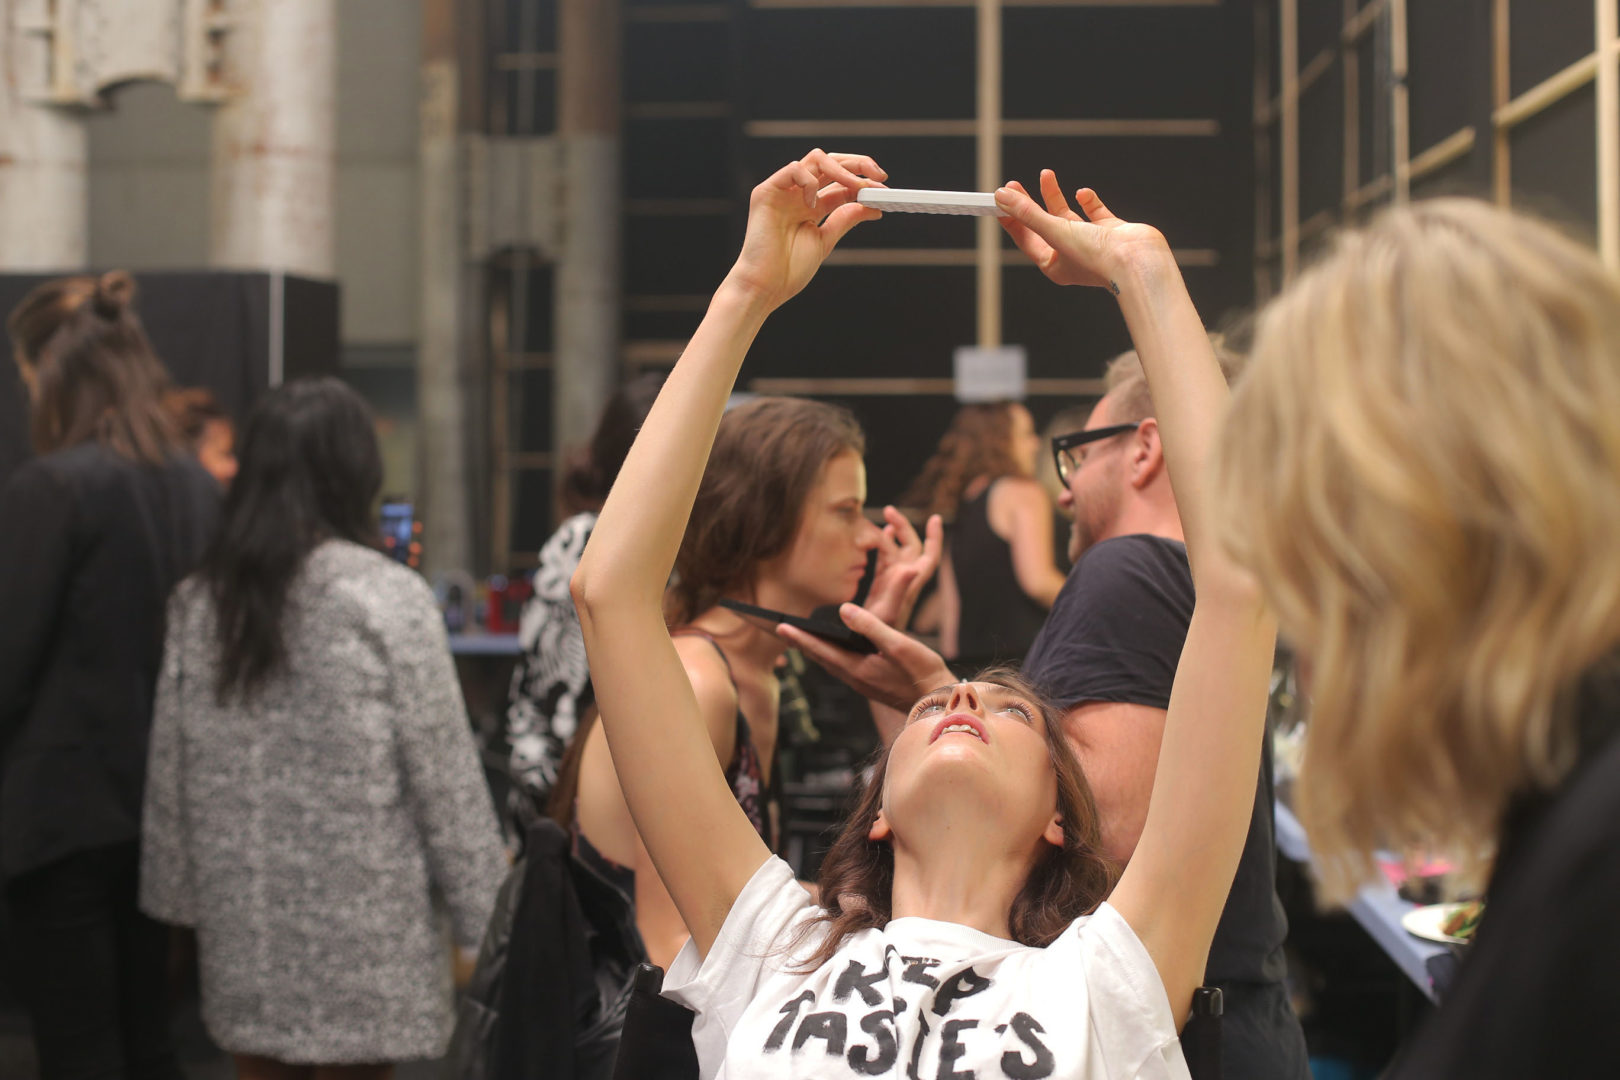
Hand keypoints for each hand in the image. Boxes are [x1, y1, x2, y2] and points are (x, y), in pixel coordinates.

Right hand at [723, 149, 887, 312]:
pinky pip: (793, 170)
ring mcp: (782, 191)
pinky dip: (809, 181)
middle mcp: (798, 194)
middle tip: (878, 176)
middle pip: (831, 163)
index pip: (840, 182)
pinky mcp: (766, 192)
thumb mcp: (826, 240)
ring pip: (815, 160)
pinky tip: (813, 203)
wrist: (765, 286)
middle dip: (857, 164)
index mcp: (811, 206)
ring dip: (841, 169)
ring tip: (856, 186)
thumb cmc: (789, 269)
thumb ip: (845, 219)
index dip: (863, 181)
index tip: (884, 188)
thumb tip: (873, 207)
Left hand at [777, 603, 953, 713]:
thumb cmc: (922, 672)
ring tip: (799, 639)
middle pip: (821, 658)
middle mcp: (855, 678)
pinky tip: (832, 652)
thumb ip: (870, 627)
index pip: (821, 649)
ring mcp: (863, 683)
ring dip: (814, 651)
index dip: (800, 637)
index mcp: (857, 669)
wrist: (939, 702)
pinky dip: (830, 656)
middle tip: (780, 631)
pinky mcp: (871, 684)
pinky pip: (842, 668)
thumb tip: (844, 610)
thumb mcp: (898, 645)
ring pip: (831, 664)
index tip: (780, 626)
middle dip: (800, 643)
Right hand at [864, 507, 942, 630]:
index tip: (936, 518)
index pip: (928, 558)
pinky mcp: (881, 588)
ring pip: (898, 552)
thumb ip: (898, 591)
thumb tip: (910, 568)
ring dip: (894, 534)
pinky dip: (883, 546)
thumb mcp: (888, 614)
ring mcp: (892, 585)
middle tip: (889, 511)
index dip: (934, 539)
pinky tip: (878, 536)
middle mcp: (904, 583)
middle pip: (912, 549)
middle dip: (905, 528)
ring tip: (885, 517)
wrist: (872, 655)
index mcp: (909, 586)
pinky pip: (885, 561)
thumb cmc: (880, 639)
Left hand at [995, 172, 1171, 290]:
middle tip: (1015, 184)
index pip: (1026, 239)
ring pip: (1067, 216)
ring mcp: (1092, 243)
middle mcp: (1072, 255)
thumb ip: (1028, 213)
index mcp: (1055, 265)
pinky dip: (1088, 201)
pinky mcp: (1111, 232)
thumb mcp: (1054, 232)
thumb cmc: (1096, 257)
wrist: (1138, 261)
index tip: (1000, 200)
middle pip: (1043, 225)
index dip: (1012, 219)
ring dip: (1056, 196)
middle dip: (1029, 204)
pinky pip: (1096, 213)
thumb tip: (1002, 197)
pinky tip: (1082, 192)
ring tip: (1046, 174)